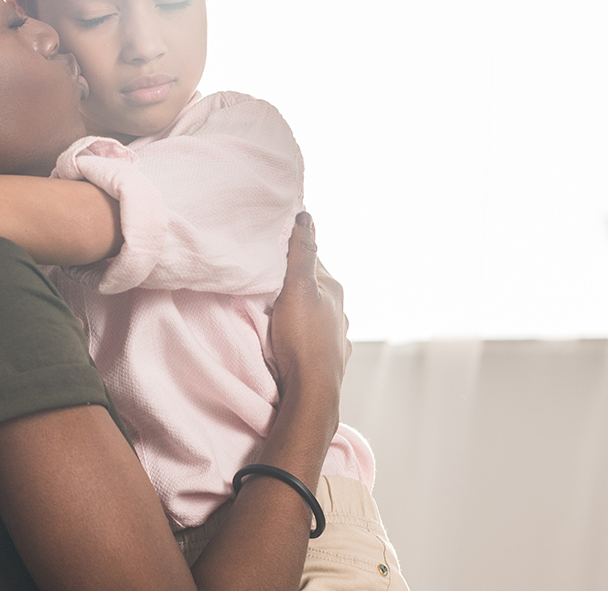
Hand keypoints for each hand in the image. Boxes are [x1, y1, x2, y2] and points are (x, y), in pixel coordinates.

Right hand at [265, 212, 349, 402]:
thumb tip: (307, 215)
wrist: (312, 391)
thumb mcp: (297, 288)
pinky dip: (304, 331)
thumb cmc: (302, 338)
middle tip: (268, 277)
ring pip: (315, 312)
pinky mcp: (330, 357)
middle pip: (313, 285)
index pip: (311, 257)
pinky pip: (315, 336)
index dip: (292, 249)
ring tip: (277, 308)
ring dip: (299, 307)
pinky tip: (295, 336)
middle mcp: (339, 310)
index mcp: (332, 289)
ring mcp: (336, 335)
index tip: (273, 245)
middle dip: (294, 280)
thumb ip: (301, 253)